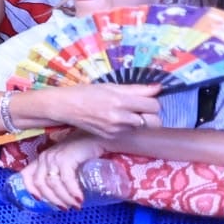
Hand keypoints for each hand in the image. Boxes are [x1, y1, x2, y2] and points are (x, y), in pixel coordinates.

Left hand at [19, 134, 104, 210]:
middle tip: (65, 207)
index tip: (39, 200)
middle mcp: (45, 157)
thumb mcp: (67, 163)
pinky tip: (79, 198)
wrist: (98, 137)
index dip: (30, 189)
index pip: (26, 175)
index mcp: (42, 159)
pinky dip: (72, 191)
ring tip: (75, 205)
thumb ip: (61, 174)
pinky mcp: (66, 158)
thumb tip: (63, 196)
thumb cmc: (83, 151)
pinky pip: (66, 179)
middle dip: (52, 199)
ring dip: (64, 198)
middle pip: (40, 183)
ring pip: (52, 183)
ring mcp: (54, 157)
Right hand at [45, 84, 163, 140]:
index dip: (152, 101)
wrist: (65, 107)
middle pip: (154, 122)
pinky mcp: (111, 137)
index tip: (146, 98)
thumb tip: (158, 88)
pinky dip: (127, 126)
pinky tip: (115, 119)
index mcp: (121, 101)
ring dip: (138, 120)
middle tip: (141, 108)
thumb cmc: (86, 92)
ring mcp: (116, 130)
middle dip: (151, 115)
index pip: (154, 105)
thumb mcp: (111, 86)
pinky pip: (128, 132)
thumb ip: (136, 89)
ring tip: (125, 113)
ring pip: (142, 127)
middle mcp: (120, 118)